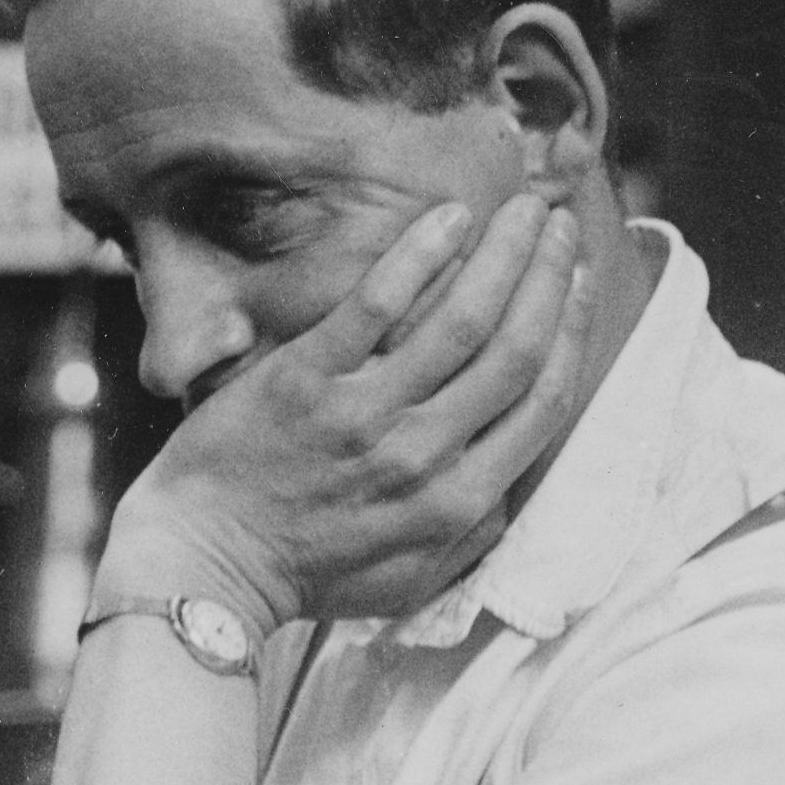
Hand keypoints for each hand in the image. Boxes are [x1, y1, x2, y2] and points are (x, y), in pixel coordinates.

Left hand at [99, 194, 592, 627]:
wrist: (207, 564)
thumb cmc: (307, 572)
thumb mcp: (411, 577)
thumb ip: (473, 533)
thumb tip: (512, 478)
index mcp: (458, 503)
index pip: (541, 402)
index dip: (569, 333)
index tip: (577, 284)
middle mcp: (423, 456)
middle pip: (514, 349)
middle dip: (549, 277)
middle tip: (558, 224)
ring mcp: (363, 415)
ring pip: (461, 319)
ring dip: (504, 254)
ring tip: (522, 208)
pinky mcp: (305, 380)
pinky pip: (376, 305)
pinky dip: (421, 254)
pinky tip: (449, 217)